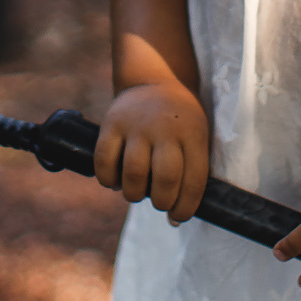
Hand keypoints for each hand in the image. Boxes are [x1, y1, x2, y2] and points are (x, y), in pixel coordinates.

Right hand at [95, 82, 210, 223]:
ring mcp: (137, 125)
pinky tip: (115, 181)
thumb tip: (174, 220)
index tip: (178, 215)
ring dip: (135, 194)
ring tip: (137, 192)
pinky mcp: (112, 123)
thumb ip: (189, 175)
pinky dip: (108, 179)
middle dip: (162, 201)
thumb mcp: (196, 139)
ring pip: (134, 172)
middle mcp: (166, 129)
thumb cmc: (180, 122)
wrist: (156, 80)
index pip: (194, 181)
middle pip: (165, 178)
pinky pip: (104, 160)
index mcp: (193, 135)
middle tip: (158, 201)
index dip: (185, 207)